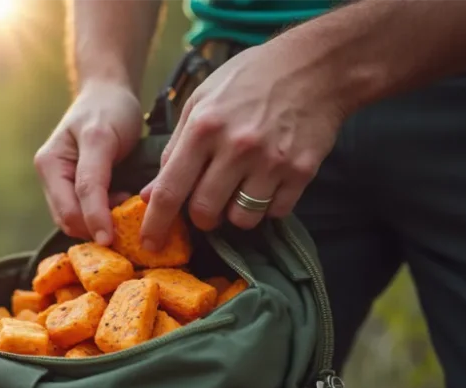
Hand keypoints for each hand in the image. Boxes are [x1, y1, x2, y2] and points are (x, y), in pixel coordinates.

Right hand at [33, 82, 143, 244]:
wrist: (109, 93)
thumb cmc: (108, 110)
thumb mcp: (100, 139)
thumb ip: (94, 181)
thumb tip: (98, 224)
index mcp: (49, 165)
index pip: (69, 210)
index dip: (93, 225)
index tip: (116, 239)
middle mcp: (50, 178)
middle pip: (70, 221)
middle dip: (97, 226)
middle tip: (129, 220)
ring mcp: (61, 184)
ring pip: (77, 221)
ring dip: (102, 221)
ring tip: (126, 206)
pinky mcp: (74, 188)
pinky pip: (85, 212)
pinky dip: (104, 215)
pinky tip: (122, 202)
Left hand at [140, 42, 346, 248]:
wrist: (315, 66)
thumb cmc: (250, 80)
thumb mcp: (201, 101)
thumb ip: (175, 148)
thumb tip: (150, 194)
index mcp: (204, 127)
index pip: (170, 190)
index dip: (156, 224)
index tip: (149, 244)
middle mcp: (236, 147)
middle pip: (205, 213)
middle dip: (201, 217)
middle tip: (207, 202)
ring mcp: (271, 161)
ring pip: (241, 219)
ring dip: (235, 214)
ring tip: (241, 188)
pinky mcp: (302, 170)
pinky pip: (276, 212)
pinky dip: (269, 205)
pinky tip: (269, 181)